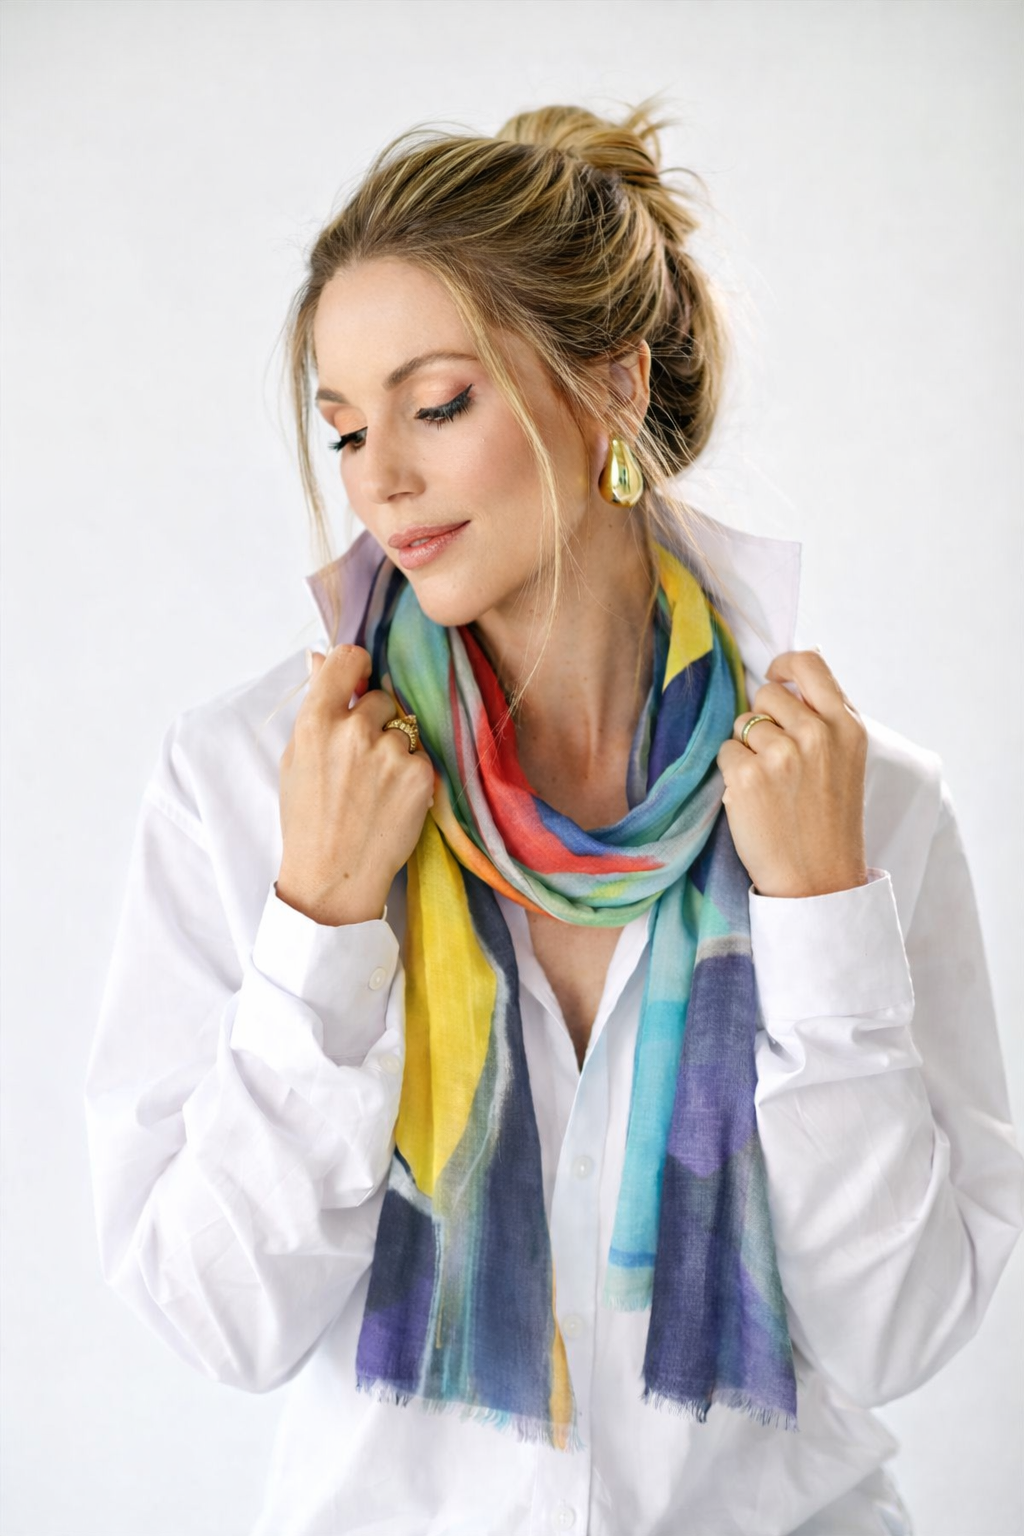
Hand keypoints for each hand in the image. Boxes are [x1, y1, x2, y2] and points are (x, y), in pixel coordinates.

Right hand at [276, 644, 435, 925]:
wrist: (333, 876)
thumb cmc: (308, 820)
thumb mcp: (296, 759)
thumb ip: (315, 706)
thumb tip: (320, 658)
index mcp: (315, 722)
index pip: (346, 659)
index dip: (357, 667)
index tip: (360, 683)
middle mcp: (354, 731)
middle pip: (381, 698)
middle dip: (375, 722)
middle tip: (360, 762)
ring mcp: (390, 753)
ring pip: (405, 729)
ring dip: (395, 750)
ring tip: (375, 787)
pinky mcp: (420, 775)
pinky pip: (422, 757)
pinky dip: (412, 775)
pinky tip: (392, 801)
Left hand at [715, 650, 868, 898]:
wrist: (818, 880)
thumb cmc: (830, 822)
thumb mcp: (846, 761)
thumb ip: (825, 717)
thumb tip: (790, 674)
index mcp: (846, 726)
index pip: (809, 664)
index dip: (784, 665)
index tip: (774, 676)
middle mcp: (817, 733)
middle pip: (767, 694)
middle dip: (763, 719)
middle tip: (777, 759)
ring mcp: (781, 754)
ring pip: (742, 723)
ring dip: (746, 748)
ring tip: (770, 785)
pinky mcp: (748, 776)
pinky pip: (725, 752)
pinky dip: (732, 773)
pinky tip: (754, 799)